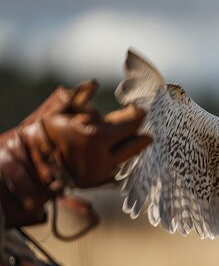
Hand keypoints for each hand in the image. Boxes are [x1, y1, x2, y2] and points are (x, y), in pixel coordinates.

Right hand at [22, 81, 151, 188]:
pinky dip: (120, 157)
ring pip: (128, 157)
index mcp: (95, 136)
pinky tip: (121, 150)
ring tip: (139, 138)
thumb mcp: (59, 110)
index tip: (139, 110)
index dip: (137, 116)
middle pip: (134, 144)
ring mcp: (100, 171)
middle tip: (142, 125)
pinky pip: (117, 167)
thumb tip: (93, 84)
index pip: (130, 125)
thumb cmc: (43, 132)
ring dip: (133, 146)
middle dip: (139, 133)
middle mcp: (102, 156)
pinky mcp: (97, 180)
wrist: (29, 162)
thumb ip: (78, 96)